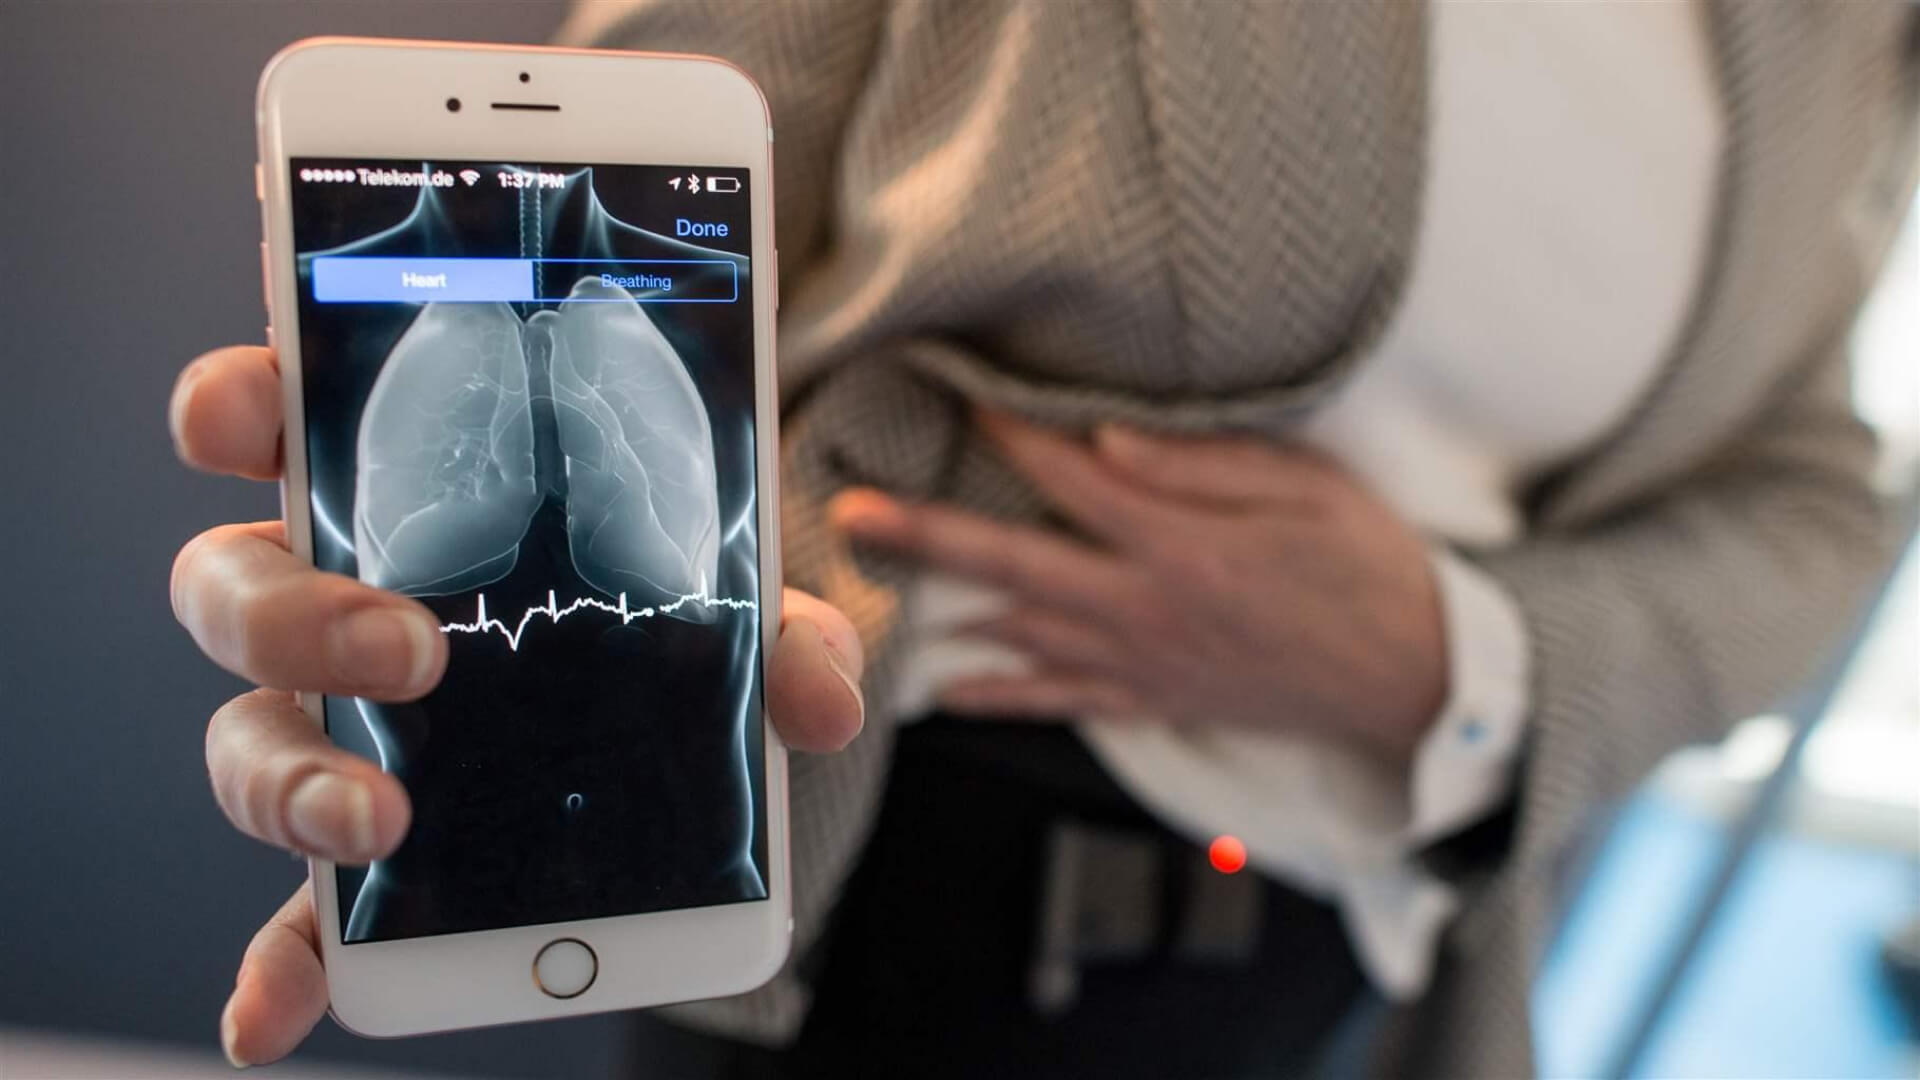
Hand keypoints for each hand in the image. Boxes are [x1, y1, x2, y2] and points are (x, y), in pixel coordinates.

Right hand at [168, 346, 865, 1066]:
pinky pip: (296, 905)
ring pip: (246, 736)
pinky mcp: (364, 848)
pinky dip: (279, 961)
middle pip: (235, 587)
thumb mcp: (740, 609)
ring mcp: (336, 728)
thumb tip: (825, 705)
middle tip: (412, 651)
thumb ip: (780, 633)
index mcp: (410, 501)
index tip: (242, 420)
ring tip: (381, 819)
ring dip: (292, 781)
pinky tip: (273, 1016)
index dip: (238, 406)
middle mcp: (340, 603)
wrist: (687, 736)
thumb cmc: (680, 618)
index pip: (282, 426)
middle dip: (300, 614)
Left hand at [831, 411, 1444, 764]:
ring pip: (1019, 633)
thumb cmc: (1365, 567)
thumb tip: (1103, 437)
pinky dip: (997, 695)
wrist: (1408, 677)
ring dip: (941, 606)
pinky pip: (1057, 700)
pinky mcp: (1150, 697)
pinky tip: (944, 687)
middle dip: (926, 533)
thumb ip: (1201, 466)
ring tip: (874, 584)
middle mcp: (1144, 607)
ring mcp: (1141, 661)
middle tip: (850, 510)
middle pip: (1012, 564)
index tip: (953, 388)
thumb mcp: (1305, 492)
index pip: (1072, 480)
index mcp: (1182, 546)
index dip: (1007, 432)